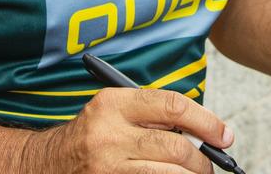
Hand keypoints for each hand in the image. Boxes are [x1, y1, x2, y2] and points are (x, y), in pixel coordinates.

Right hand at [21, 87, 233, 172]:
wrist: (46, 164)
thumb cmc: (91, 135)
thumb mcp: (113, 112)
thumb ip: (152, 116)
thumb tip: (205, 132)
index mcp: (113, 104)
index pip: (172, 106)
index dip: (206, 121)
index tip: (224, 135)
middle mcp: (108, 134)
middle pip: (176, 148)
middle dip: (202, 161)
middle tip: (210, 166)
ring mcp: (108, 166)